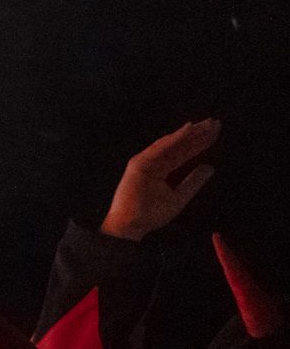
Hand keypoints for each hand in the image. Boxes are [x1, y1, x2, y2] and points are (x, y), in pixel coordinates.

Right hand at [100, 118, 218, 239]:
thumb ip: (193, 182)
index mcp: (161, 170)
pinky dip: (174, 137)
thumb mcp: (179, 197)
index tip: (215, 134)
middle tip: (216, 123)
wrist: (132, 225)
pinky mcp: (139, 163)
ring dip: (189, 133)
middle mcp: (153, 163)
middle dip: (198, 134)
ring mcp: (145, 161)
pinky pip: (160, 147)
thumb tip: (209, 167)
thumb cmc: (151, 215)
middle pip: (179, 146)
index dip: (200, 144)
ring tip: (207, 124)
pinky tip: (189, 129)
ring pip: (171, 143)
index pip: (184, 153)